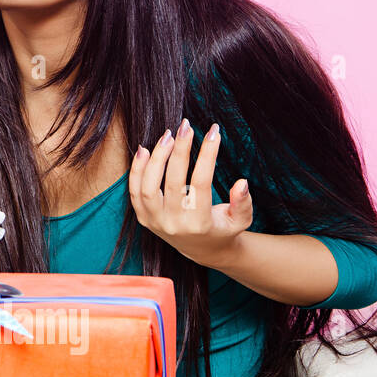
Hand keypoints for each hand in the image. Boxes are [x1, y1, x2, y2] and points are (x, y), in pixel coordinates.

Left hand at [128, 119, 252, 268]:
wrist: (201, 249)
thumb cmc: (223, 229)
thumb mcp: (240, 220)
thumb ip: (242, 203)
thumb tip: (241, 182)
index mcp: (200, 223)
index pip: (201, 183)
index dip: (207, 156)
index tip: (213, 133)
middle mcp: (174, 223)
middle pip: (173, 181)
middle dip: (180, 151)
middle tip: (186, 127)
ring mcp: (155, 221)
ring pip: (148, 186)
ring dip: (156, 158)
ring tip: (167, 136)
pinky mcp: (144, 218)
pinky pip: (134, 192)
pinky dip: (136, 170)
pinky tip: (145, 150)